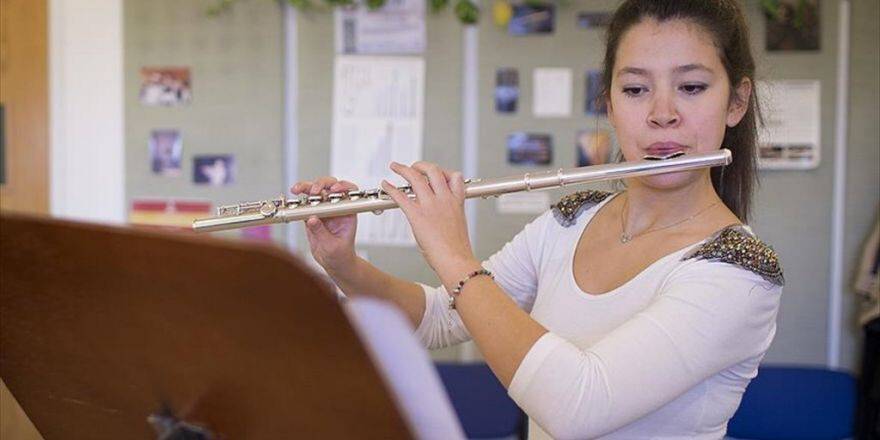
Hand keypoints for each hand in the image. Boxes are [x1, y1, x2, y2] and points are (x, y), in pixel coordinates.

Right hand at [290, 177, 358, 272]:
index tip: (334, 189)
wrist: (333, 263)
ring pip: (316, 192)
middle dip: (321, 185)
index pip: (348, 193)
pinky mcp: (312, 214)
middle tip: (314, 192)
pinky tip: (294, 198)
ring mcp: (324, 210)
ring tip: (297, 190)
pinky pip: (305, 204)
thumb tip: (312, 219)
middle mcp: (336, 208)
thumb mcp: (332, 246)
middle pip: (331, 187)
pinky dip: (299, 200)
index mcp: (347, 213)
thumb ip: (322, 232)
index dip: (342, 187)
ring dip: (307, 187)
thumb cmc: (340, 254)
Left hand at [380, 161, 479, 284]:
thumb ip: (449, 218)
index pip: (454, 177)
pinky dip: (390, 188)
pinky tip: (385, 184)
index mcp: (456, 203)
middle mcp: (444, 199)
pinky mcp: (417, 215)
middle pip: (433, 171)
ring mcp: (431, 205)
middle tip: (413, 166)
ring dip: (403, 169)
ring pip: (416, 177)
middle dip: (421, 165)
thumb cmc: (457, 251)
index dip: (444, 172)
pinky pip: (401, 196)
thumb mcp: (459, 228)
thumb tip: (440, 221)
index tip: (436, 174)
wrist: (456, 261)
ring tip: (395, 166)